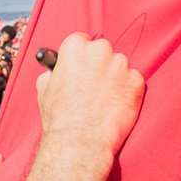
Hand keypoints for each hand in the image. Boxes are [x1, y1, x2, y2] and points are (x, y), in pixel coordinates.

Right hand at [35, 34, 144, 155]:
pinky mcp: (136, 82)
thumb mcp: (44, 88)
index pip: (82, 40)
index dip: (82, 55)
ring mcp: (120, 66)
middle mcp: (99, 51)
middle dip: (99, 65)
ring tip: (104, 100)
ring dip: (114, 78)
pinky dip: (127, 91)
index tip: (83, 65)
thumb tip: (57, 70)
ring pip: (119, 66)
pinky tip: (115, 105)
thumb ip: (54, 72)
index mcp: (75, 48)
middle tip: (94, 86)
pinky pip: (133, 81)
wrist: (80, 140)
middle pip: (102, 51)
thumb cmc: (60, 117)